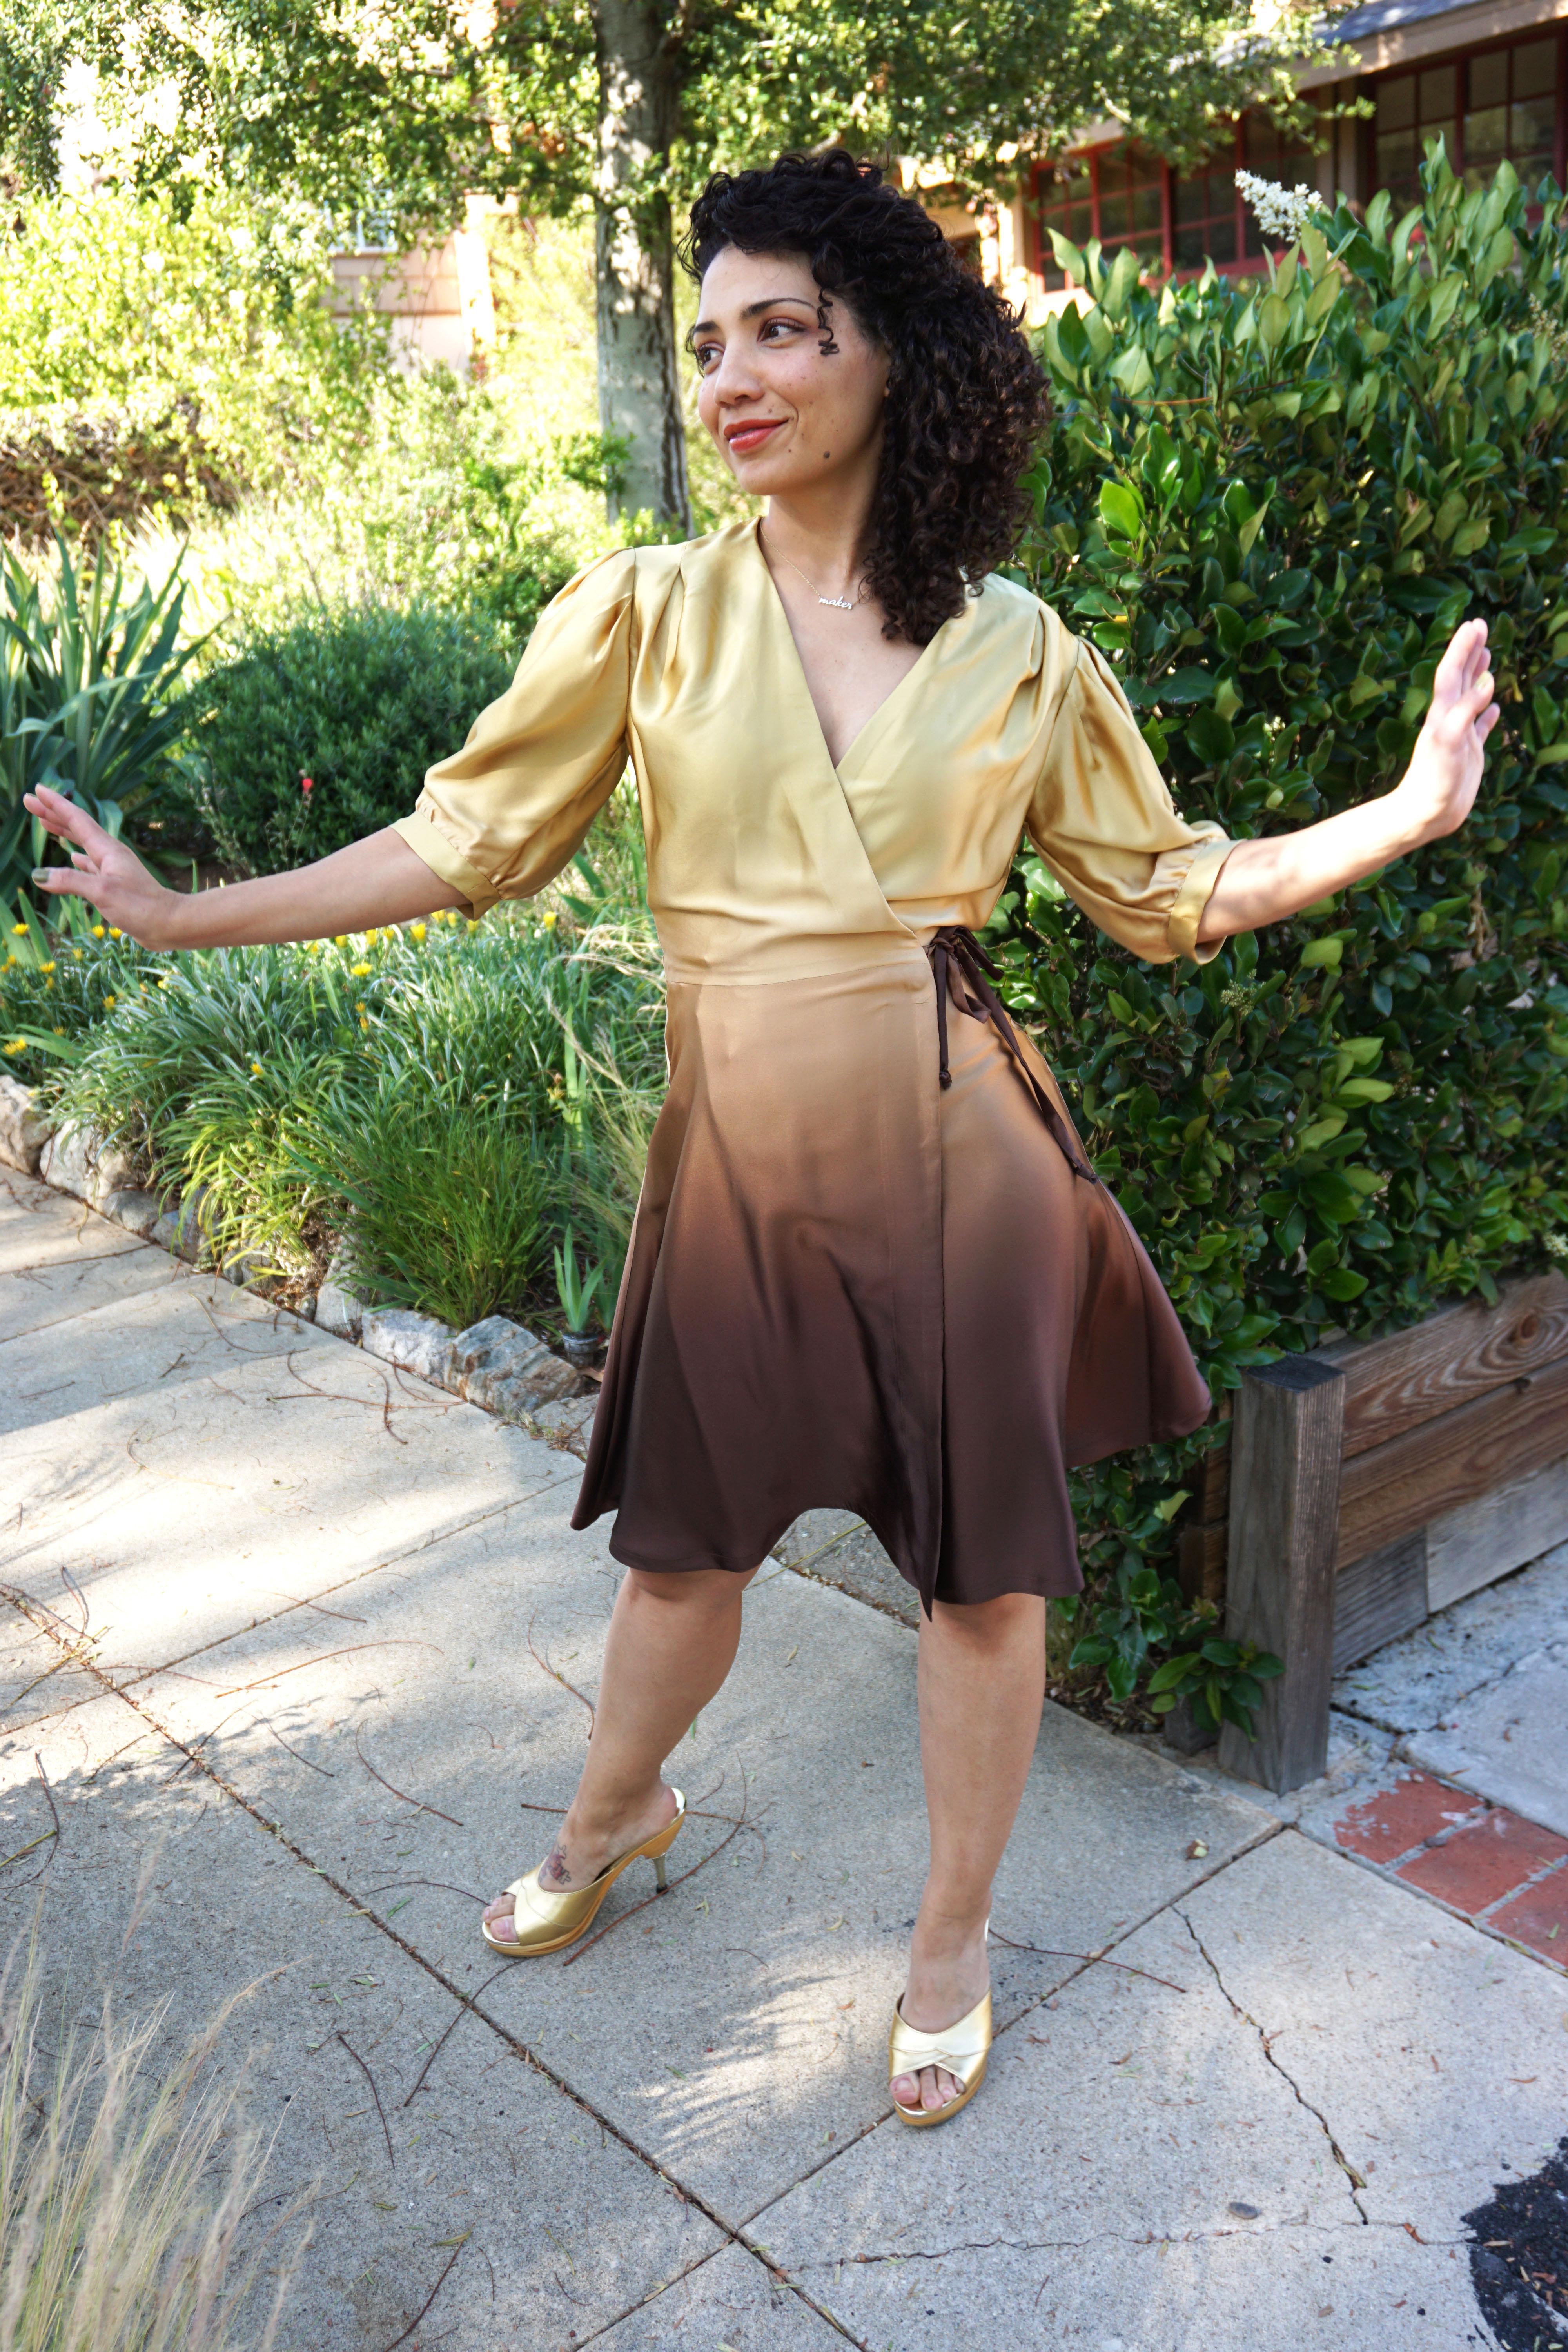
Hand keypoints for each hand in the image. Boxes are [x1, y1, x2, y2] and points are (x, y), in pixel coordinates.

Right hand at [22, 785, 186, 948]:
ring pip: (82, 844)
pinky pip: (91, 865)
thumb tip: (40, 876)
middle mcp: (110, 855)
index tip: (37, 790)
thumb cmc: (141, 907)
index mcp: (108, 850)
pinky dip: (78, 859)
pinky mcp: (115, 885)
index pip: (77, 820)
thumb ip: (71, 882)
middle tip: (29, 801)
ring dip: (63, 833)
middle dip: (53, 814)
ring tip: (46, 823)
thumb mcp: (102, 893)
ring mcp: (113, 869)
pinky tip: (72, 857)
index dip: (56, 805)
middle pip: (77, 828)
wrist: (170, 924)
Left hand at [1392, 617, 1499, 844]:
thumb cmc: (1432, 780)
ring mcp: (1459, 735)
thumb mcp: (1449, 742)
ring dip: (1477, 675)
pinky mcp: (1468, 753)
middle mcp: (1449, 720)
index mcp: (1442, 713)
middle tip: (1480, 625)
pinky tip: (1495, 707)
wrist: (1424, 814)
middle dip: (1470, 651)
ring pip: (1470, 697)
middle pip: (1460, 677)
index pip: (1452, 672)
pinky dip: (1487, 713)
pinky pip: (1480, 727)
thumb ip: (1466, 711)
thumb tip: (1486, 681)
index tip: (1474, 623)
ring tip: (1486, 655)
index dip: (1462, 647)